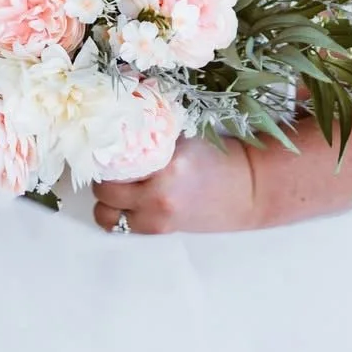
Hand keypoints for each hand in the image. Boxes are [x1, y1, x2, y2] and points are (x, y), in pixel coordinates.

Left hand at [92, 137, 259, 235]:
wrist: (247, 191)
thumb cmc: (221, 158)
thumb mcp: (186, 138)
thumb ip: (153, 135)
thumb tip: (119, 121)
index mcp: (166, 164)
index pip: (115, 161)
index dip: (104, 152)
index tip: (103, 144)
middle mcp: (157, 195)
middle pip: (105, 189)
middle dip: (103, 176)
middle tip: (110, 164)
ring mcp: (157, 217)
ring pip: (106, 214)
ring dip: (107, 201)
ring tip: (119, 186)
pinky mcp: (160, 231)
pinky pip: (123, 227)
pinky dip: (120, 215)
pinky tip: (131, 201)